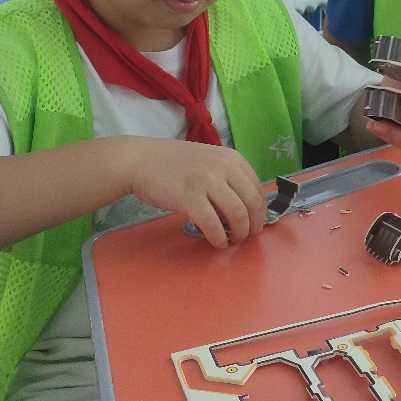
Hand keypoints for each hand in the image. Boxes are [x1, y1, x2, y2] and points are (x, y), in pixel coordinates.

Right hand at [127, 139, 266, 248]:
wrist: (140, 160)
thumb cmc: (173, 163)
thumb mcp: (208, 162)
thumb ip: (226, 178)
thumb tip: (244, 208)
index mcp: (231, 158)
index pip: (258, 188)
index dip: (260, 211)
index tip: (255, 223)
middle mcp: (223, 167)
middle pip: (253, 202)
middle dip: (254, 225)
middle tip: (247, 236)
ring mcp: (206, 181)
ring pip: (238, 214)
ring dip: (240, 233)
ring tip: (233, 241)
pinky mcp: (189, 197)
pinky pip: (213, 223)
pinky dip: (219, 237)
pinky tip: (217, 242)